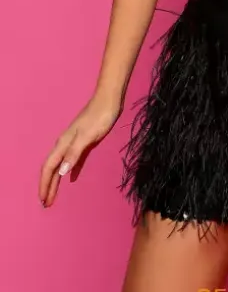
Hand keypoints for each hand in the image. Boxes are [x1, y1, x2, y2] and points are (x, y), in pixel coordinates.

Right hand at [39, 92, 121, 208]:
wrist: (109, 100)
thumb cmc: (99, 116)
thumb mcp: (88, 136)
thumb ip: (74, 153)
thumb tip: (61, 172)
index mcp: (64, 143)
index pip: (49, 168)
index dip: (45, 185)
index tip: (43, 201)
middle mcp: (65, 143)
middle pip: (52, 168)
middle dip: (47, 186)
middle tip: (46, 203)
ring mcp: (74, 142)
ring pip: (60, 165)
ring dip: (56, 180)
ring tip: (54, 194)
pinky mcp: (85, 141)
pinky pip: (72, 160)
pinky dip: (69, 170)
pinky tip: (71, 178)